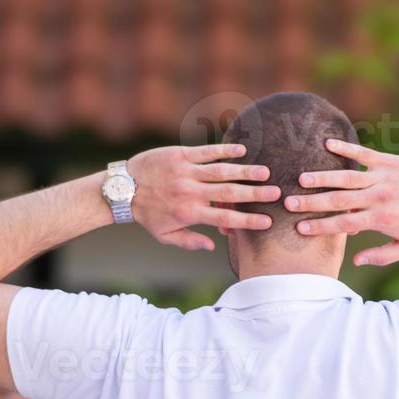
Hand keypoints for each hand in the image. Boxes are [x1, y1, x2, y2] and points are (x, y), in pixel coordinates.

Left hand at [127, 145, 280, 250]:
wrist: (123, 189)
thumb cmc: (146, 215)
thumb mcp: (165, 236)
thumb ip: (190, 242)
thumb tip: (212, 247)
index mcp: (189, 214)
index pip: (225, 219)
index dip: (247, 221)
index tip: (267, 222)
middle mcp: (190, 193)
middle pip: (229, 194)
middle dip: (255, 195)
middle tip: (276, 194)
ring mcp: (185, 172)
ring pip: (222, 171)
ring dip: (246, 172)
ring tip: (266, 173)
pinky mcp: (179, 155)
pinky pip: (206, 152)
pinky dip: (225, 151)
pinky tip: (243, 152)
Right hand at [283, 139, 398, 266]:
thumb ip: (380, 255)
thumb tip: (355, 260)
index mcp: (381, 219)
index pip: (344, 224)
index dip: (321, 226)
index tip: (300, 228)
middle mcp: (379, 197)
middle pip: (339, 200)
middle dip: (312, 202)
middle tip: (288, 203)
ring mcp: (384, 176)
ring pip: (347, 176)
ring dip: (322, 176)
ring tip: (301, 177)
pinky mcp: (389, 161)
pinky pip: (364, 153)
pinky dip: (345, 148)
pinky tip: (327, 144)